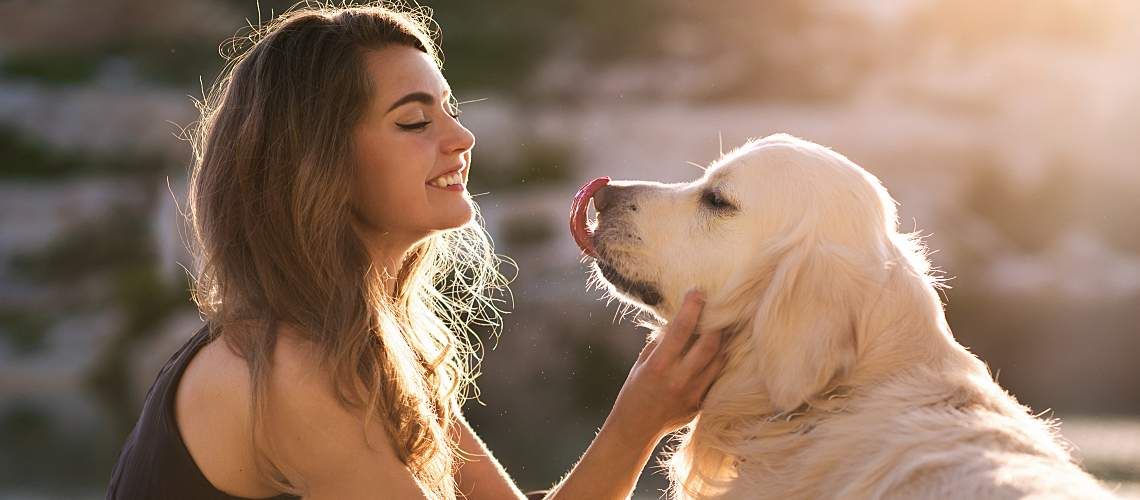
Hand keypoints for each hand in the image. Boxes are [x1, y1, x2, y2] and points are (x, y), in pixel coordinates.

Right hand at [604, 290, 726, 443]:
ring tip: (721, 327)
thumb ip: (660, 343)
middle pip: (710, 344)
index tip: (697, 292)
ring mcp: (693, 393)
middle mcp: (679, 379)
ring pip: (719, 360)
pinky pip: (716, 377)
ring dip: (721, 341)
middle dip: (716, 323)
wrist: (635, 428)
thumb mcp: (642, 363)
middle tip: (716, 309)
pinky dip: (718, 361)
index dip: (692, 307)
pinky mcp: (701, 404)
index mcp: (659, 366)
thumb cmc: (634, 391)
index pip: (682, 329)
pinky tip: (717, 352)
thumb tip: (678, 320)